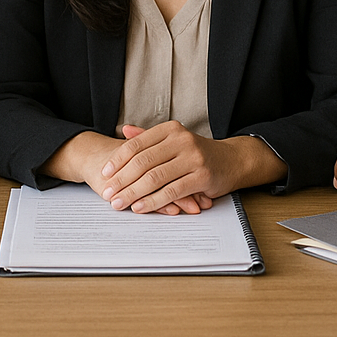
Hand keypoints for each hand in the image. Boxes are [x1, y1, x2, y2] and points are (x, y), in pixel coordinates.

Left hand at [98, 122, 284, 214]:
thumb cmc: (198, 152)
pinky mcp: (202, 177)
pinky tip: (140, 207)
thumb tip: (124, 130)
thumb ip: (149, 136)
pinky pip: (172, 191)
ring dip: (133, 193)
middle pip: (143, 162)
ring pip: (155, 178)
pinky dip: (153, 201)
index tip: (104, 173)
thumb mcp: (174, 140)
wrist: (232, 160)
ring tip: (119, 203)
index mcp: (171, 130)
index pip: (137, 144)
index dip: (118, 160)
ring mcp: (193, 158)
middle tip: (108, 193)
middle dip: (122, 180)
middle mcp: (181, 140)